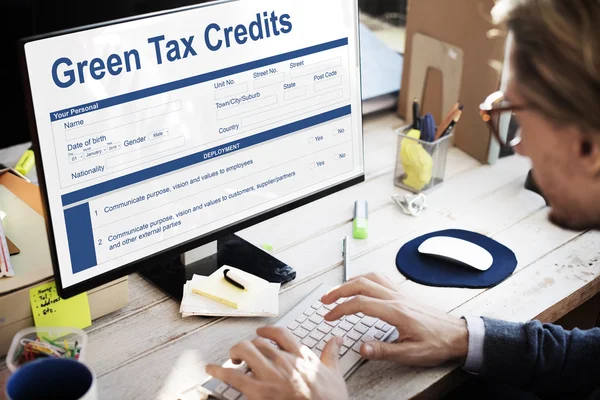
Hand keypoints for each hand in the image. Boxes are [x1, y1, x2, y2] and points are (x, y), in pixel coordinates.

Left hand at [205, 326, 348, 399]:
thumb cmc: (330, 399)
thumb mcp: (334, 374)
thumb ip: (331, 354)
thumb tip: (336, 339)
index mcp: (300, 355)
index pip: (279, 333)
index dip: (267, 331)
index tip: (261, 333)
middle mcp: (283, 361)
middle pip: (258, 342)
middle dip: (249, 346)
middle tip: (245, 353)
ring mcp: (270, 375)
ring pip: (245, 351)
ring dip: (235, 353)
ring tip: (232, 359)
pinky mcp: (259, 392)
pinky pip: (234, 376)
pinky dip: (219, 371)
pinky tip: (211, 369)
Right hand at [320, 273, 468, 367]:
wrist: (458, 335)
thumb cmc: (437, 343)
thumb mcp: (411, 353)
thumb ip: (384, 350)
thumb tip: (361, 348)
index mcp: (395, 311)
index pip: (360, 303)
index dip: (340, 309)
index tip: (329, 316)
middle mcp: (396, 298)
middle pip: (361, 284)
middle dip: (339, 290)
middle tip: (325, 300)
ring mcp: (400, 293)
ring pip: (370, 278)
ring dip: (350, 282)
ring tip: (338, 291)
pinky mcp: (403, 294)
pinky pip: (380, 279)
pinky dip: (365, 279)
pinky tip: (361, 285)